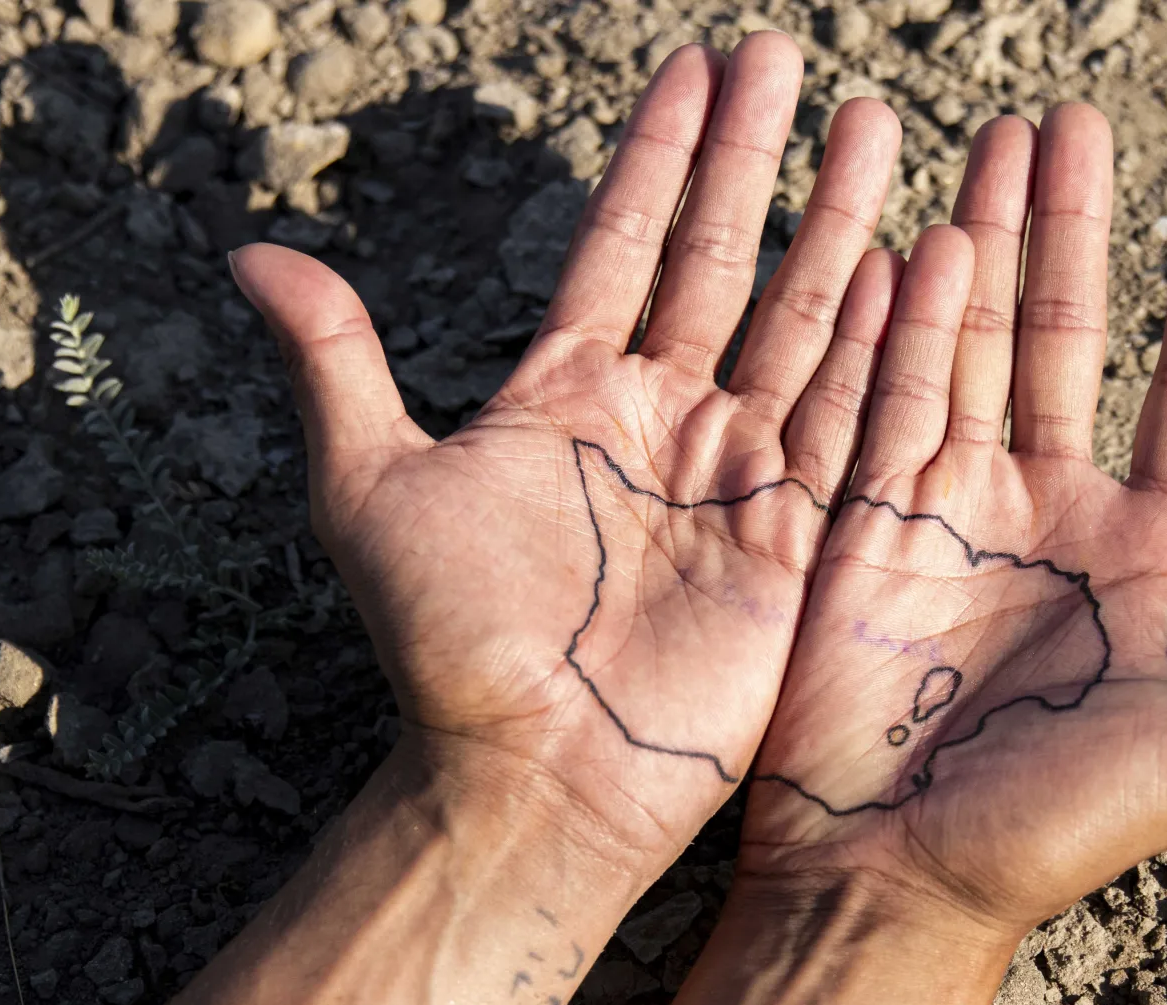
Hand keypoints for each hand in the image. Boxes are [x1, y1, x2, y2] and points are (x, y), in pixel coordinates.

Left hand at [118, 32, 911, 1004]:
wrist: (536, 772)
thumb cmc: (449, 645)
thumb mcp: (371, 487)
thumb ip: (337, 362)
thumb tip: (247, 252)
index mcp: (570, 392)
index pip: (626, 243)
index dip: (661, 154)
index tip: (694, 66)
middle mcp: (661, 417)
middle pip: (723, 259)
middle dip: (756, 159)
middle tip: (788, 61)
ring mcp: (734, 471)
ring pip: (799, 319)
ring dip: (835, 225)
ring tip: (871, 127)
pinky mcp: (793, 532)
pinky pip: (849, 416)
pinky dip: (884, 340)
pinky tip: (919, 261)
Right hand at [637, 106, 1166, 1004]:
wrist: (893, 878)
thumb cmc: (1055, 828)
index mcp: (1145, 557)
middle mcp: (1050, 515)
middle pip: (1063, 344)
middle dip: (1069, 233)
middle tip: (1066, 124)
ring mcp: (953, 510)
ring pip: (971, 347)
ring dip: (981, 246)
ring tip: (990, 144)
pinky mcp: (868, 523)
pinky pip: (887, 400)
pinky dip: (898, 322)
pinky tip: (911, 241)